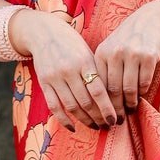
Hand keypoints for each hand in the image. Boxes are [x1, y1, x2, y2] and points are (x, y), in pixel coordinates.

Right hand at [11, 9, 118, 130]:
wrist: (44, 32)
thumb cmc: (72, 44)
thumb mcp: (88, 53)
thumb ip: (98, 73)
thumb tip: (115, 98)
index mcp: (84, 62)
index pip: (99, 91)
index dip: (108, 108)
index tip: (115, 119)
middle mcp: (69, 70)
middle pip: (86, 102)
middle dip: (99, 117)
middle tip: (108, 125)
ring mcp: (55, 77)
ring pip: (72, 106)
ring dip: (85, 120)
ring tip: (96, 127)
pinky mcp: (44, 83)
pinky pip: (54, 106)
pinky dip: (64, 120)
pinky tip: (73, 127)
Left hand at [94, 0, 159, 110]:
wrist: (151, 20)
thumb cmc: (128, 39)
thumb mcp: (110, 48)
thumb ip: (103, 69)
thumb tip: (99, 101)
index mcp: (101, 53)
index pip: (98, 85)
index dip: (101, 104)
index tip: (103, 115)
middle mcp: (115, 53)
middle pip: (113, 90)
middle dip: (115, 108)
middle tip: (117, 120)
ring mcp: (132, 54)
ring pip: (129, 88)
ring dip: (130, 103)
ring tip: (131, 109)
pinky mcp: (149, 56)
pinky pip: (144, 82)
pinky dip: (142, 92)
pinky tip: (141, 95)